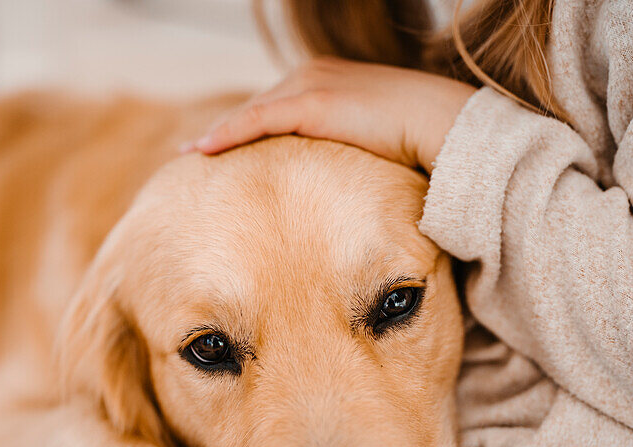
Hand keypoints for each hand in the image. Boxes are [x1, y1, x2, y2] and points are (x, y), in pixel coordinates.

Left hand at [188, 57, 475, 173]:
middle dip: (223, 130)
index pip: (273, 105)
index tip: (216, 148)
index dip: (243, 127)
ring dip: (217, 134)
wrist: (444, 127)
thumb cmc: (419, 142)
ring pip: (250, 113)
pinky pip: (256, 120)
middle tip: (191, 154)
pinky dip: (227, 134)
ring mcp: (311, 86)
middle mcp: (313, 74)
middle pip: (254, 106)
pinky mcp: (312, 104)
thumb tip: (335, 187)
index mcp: (328, 80)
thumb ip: (346, 151)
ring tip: (188, 157)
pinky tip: (201, 151)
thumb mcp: (372, 142)